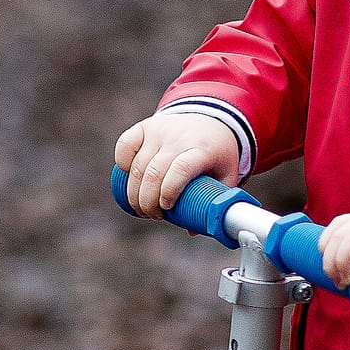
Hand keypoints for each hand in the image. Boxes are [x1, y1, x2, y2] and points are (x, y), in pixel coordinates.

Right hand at [114, 112, 241, 218]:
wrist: (211, 119)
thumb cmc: (217, 155)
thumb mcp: (227, 175)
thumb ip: (215, 202)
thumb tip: (192, 230)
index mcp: (202, 150)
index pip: (181, 169)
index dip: (169, 191)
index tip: (166, 209)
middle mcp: (179, 138)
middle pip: (154, 172)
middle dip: (147, 201)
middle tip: (153, 215)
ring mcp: (160, 130)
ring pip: (138, 165)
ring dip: (134, 193)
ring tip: (142, 207)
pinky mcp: (146, 127)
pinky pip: (125, 145)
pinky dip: (122, 163)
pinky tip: (128, 179)